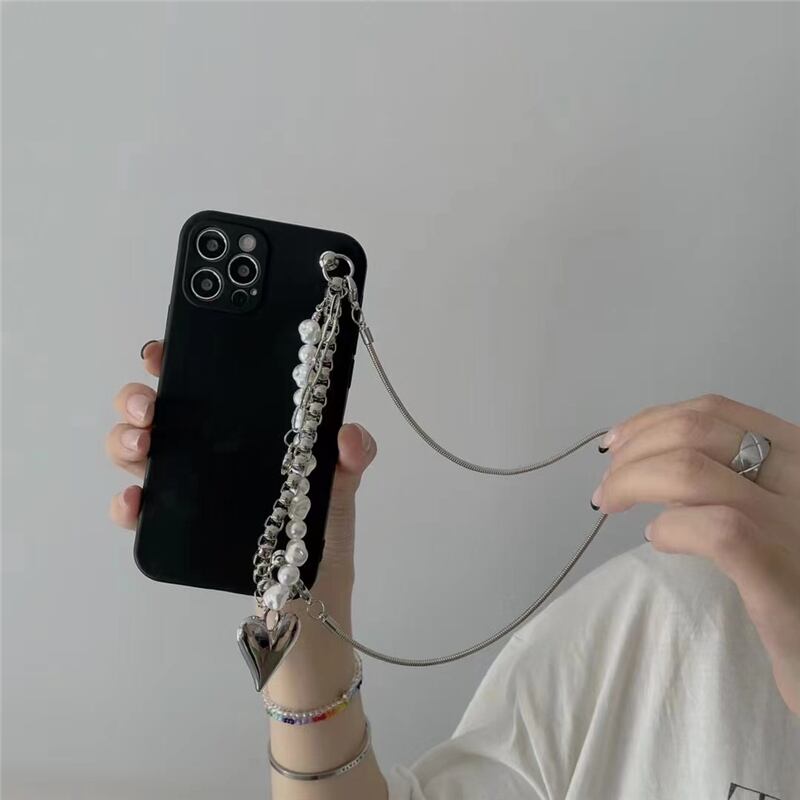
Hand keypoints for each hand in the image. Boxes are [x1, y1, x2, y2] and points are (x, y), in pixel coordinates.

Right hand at [105, 339, 377, 590]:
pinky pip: (135, 512)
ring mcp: (184, 488)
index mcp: (239, 426)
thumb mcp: (341, 479)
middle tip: (151, 407)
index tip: (162, 355)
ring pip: (133, 452)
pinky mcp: (173, 528)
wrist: (309, 590)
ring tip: (143, 444)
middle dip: (137, 398)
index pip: (199, 383)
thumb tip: (347, 435)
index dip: (173, 362)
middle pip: (153, 411)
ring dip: (123, 440)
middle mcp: (204, 450)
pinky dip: (125, 503)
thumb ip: (352, 452)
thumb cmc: (320, 525)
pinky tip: (136, 501)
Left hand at [594, 393, 799, 714]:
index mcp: (797, 453)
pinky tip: (657, 539)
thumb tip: (652, 462)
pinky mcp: (780, 571)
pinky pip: (712, 530)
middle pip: (693, 432)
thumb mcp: (773, 507)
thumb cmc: (798, 574)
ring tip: (612, 506)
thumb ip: (731, 476)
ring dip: (631, 482)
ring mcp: (792, 522)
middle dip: (632, 451)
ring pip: (689, 471)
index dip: (651, 421)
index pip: (713, 412)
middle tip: (608, 486)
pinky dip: (669, 527)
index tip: (616, 445)